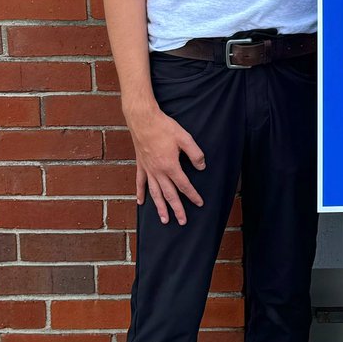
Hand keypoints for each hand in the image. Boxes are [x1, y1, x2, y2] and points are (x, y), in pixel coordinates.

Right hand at [126, 104, 205, 223]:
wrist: (143, 119)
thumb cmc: (164, 127)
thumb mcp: (185, 138)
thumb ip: (195, 154)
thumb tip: (202, 167)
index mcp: (170, 166)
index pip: (184, 185)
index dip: (193, 195)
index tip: (200, 203)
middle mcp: (158, 171)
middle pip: (169, 194)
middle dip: (177, 209)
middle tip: (183, 221)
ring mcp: (148, 169)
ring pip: (155, 193)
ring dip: (160, 207)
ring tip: (164, 220)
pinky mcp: (140, 165)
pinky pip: (140, 183)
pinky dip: (140, 193)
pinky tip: (141, 202)